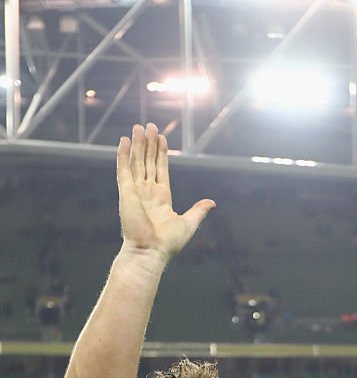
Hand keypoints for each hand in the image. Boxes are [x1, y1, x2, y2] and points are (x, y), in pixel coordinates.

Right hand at [117, 122, 214, 260]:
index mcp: (161, 198)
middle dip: (149, 144)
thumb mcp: (189, 224)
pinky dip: (123, 154)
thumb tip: (212, 203)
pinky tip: (125, 140)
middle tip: (150, 126)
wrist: (151, 252)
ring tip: (139, 127)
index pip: (161, 170)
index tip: (161, 138)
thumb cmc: (168, 243)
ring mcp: (136, 191)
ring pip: (136, 162)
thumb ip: (198, 211)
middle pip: (148, 162)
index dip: (161, 154)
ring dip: (138, 144)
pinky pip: (124, 169)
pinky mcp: (126, 193)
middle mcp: (147, 193)